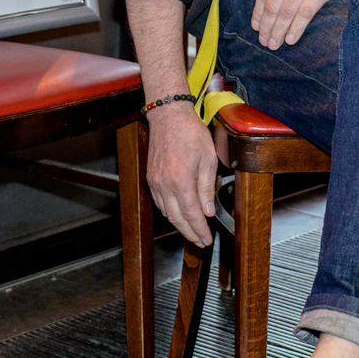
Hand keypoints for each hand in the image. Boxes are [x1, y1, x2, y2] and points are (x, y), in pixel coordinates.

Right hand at [143, 102, 219, 247]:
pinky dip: (169, 212)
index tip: (207, 239)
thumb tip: (207, 211)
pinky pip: (159, 202)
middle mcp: (165, 184)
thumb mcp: (207, 159)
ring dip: (179, 225)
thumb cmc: (190, 132)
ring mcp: (155, 181)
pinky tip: (179, 213)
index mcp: (181, 181)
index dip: (200, 230)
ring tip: (192, 231)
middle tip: (200, 241)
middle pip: (177, 219)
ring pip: (167, 212)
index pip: (191, 215)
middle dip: (189, 233)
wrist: (168, 116)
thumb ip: (206, 188)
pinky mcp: (151, 177)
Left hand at [250, 0, 358, 49]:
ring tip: (274, 45)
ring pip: (285, 12)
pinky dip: (296, 28)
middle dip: (265, 27)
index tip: (256, 26)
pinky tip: (291, 39)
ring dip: (277, 31)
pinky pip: (305, 14)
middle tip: (263, 41)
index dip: (257, 12)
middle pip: (271, 6)